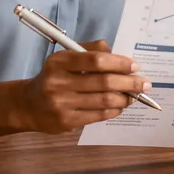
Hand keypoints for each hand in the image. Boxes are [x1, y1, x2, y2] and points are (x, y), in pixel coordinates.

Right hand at [14, 41, 151, 133]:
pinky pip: (98, 115)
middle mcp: (58, 82)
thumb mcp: (65, 59)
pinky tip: (120, 106)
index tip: (135, 66)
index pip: (95, 60)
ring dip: (125, 98)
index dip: (119, 63)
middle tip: (145, 83)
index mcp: (60, 62)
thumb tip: (117, 54)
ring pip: (103, 100)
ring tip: (134, 96)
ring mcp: (62, 104)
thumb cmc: (54, 78)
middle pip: (103, 82)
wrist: (28, 105)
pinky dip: (114, 110)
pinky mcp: (66, 121)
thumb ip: (90, 51)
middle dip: (129, 82)